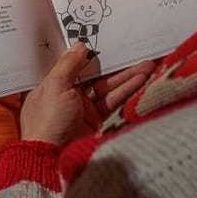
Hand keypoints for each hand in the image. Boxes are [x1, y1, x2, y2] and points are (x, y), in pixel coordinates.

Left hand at [19, 42, 156, 147]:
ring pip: (108, 88)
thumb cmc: (48, 119)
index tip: (104, 39)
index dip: (88, 53)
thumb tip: (80, 45)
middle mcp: (68, 96)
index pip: (72, 65)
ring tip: (147, 65)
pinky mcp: (98, 122)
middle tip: (135, 51)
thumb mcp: (55, 86)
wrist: (53, 158)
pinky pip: (114, 102)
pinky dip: (127, 91)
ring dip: (127, 77)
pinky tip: (141, 81)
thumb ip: (69, 65)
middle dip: (115, 65)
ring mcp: (84, 110)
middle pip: (95, 76)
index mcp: (52, 86)